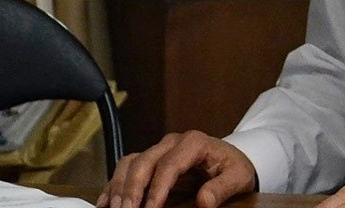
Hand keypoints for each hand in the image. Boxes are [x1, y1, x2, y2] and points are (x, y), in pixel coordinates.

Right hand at [98, 131, 257, 207]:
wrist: (231, 160)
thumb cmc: (234, 168)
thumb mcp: (238, 177)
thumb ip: (222, 188)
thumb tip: (204, 201)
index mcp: (194, 143)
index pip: (169, 165)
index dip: (157, 188)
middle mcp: (172, 143)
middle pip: (144, 161)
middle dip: (132, 188)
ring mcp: (158, 150)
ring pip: (130, 162)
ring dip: (119, 186)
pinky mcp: (150, 161)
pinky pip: (126, 168)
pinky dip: (114, 185)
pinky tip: (105, 203)